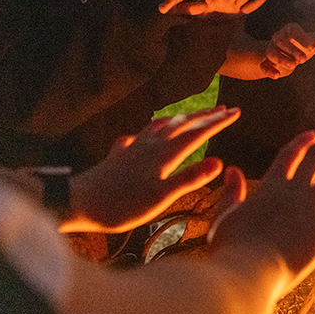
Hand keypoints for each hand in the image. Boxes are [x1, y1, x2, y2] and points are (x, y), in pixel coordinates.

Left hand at [62, 105, 240, 232]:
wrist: (78, 202)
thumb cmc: (121, 205)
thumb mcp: (161, 197)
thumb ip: (190, 179)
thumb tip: (219, 161)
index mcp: (164, 154)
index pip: (197, 133)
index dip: (218, 122)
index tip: (236, 111)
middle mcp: (150, 145)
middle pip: (182, 124)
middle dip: (205, 116)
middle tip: (224, 108)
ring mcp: (133, 148)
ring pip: (161, 125)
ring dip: (180, 118)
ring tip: (190, 114)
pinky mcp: (118, 155)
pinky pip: (139, 135)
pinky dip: (150, 130)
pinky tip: (141, 135)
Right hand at [209, 128, 314, 291]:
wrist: (250, 271)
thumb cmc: (232, 248)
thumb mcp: (225, 216)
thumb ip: (231, 193)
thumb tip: (231, 170)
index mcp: (271, 185)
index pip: (290, 155)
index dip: (302, 143)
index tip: (312, 134)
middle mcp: (295, 190)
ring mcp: (313, 207)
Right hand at [262, 23, 314, 78]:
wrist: (288, 55)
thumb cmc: (302, 46)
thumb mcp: (311, 43)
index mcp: (289, 30)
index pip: (293, 30)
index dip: (302, 38)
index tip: (313, 48)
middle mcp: (277, 38)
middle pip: (281, 41)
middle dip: (292, 50)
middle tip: (304, 59)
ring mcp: (270, 50)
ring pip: (272, 53)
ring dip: (282, 59)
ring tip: (294, 65)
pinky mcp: (266, 62)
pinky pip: (263, 66)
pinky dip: (269, 71)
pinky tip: (276, 76)